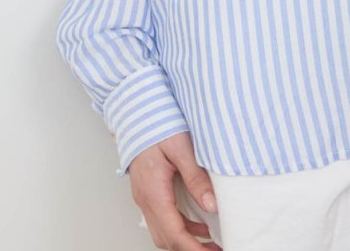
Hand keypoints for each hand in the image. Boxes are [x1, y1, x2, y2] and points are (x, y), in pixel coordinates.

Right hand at [129, 131, 221, 250]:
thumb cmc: (157, 124)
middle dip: (191, 249)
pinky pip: (163, 219)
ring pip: (163, 232)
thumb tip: (211, 205)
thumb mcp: (181, 147)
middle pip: (167, 239)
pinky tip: (199, 226)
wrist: (136, 112)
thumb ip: (195, 177)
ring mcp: (145, 197)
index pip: (174, 233)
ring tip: (212, 244)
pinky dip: (181, 228)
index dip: (194, 249)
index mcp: (153, 192)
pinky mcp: (149, 191)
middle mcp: (146, 199)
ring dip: (186, 241)